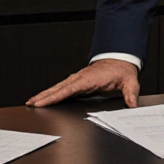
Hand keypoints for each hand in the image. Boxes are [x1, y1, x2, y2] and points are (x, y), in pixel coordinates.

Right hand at [26, 59, 140, 107]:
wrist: (121, 59)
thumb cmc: (122, 70)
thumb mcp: (129, 82)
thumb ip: (130, 93)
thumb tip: (132, 104)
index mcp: (89, 79)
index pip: (68, 89)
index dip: (54, 96)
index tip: (42, 101)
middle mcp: (80, 78)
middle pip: (58, 88)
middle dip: (44, 96)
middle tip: (30, 103)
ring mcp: (78, 80)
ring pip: (58, 88)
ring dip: (45, 95)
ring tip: (33, 102)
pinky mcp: (78, 83)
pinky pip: (63, 89)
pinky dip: (53, 94)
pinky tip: (46, 100)